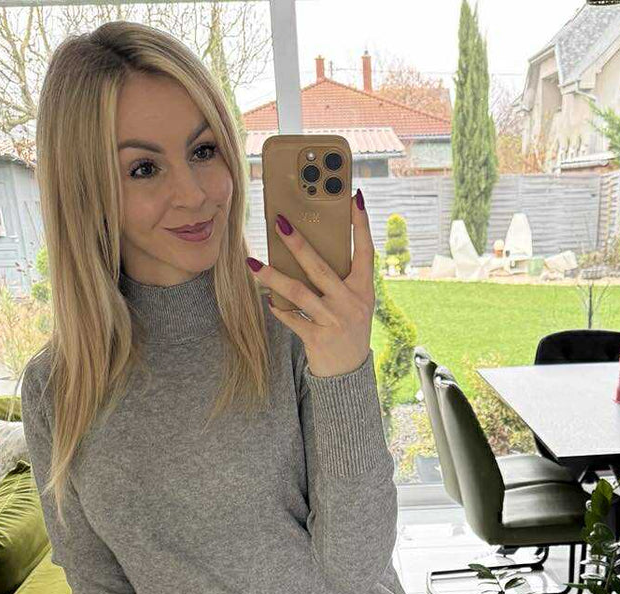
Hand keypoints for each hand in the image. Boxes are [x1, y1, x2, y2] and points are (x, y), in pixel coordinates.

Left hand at [249, 190, 373, 377]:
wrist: (348, 371)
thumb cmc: (347, 327)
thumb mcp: (354, 301)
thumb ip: (341, 278)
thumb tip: (308, 249)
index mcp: (364, 289)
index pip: (366, 250)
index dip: (361, 225)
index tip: (354, 197)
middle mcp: (351, 302)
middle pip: (321, 267)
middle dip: (298, 244)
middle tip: (279, 223)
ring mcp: (334, 320)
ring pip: (299, 292)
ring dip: (273, 277)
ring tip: (253, 264)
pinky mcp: (318, 338)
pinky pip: (292, 319)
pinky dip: (279, 309)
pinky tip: (268, 300)